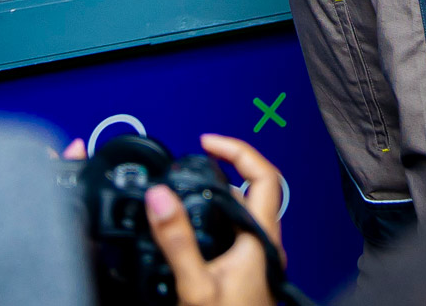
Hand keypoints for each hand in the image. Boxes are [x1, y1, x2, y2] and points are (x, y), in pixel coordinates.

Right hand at [146, 134, 285, 305]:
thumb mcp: (195, 283)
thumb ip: (177, 239)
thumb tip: (160, 196)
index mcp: (261, 236)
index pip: (265, 175)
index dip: (239, 150)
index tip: (208, 142)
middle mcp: (265, 242)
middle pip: (254, 188)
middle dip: (224, 168)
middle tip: (195, 159)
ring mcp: (258, 256)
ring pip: (243, 210)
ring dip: (218, 194)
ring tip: (188, 188)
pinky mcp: (247, 270)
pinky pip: (235, 230)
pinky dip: (215, 217)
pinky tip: (194, 226)